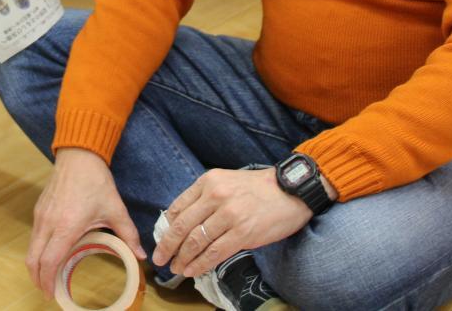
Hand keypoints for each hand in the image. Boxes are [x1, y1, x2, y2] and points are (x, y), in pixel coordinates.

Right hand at [26, 148, 144, 299]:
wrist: (79, 156)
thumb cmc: (96, 182)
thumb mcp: (116, 210)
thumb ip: (128, 235)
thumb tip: (141, 255)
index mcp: (67, 226)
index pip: (50, 261)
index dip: (47, 281)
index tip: (51, 294)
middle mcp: (49, 223)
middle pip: (33, 259)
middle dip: (37, 279)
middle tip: (47, 291)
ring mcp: (41, 216)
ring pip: (31, 249)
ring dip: (36, 265)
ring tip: (48, 277)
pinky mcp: (39, 210)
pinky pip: (34, 237)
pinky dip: (37, 251)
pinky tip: (50, 255)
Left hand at [152, 167, 314, 278]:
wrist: (291, 191)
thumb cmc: (258, 188)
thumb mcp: (226, 182)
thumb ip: (205, 198)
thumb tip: (184, 221)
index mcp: (208, 181)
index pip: (178, 207)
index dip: (166, 228)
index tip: (162, 240)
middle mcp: (215, 196)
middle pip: (183, 226)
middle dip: (167, 246)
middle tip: (160, 258)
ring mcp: (229, 215)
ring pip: (196, 242)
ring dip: (183, 258)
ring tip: (176, 268)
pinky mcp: (243, 233)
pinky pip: (214, 253)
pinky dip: (200, 264)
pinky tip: (192, 271)